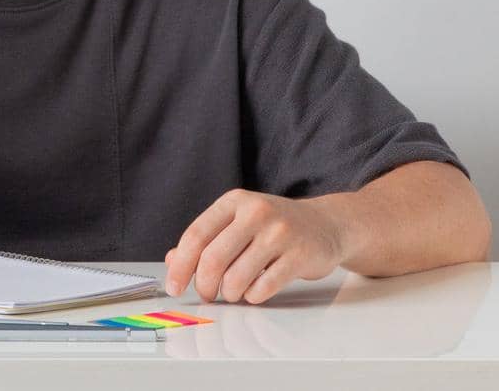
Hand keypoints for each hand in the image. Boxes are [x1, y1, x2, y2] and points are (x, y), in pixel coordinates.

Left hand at [163, 188, 348, 304]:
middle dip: (204, 285)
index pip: (196, 235)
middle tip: (207, 294)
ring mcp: (279, 233)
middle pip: (213, 259)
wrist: (326, 224)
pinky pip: (263, 288)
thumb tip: (172, 261)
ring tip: (235, 291)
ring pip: (236, 277)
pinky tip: (256, 290)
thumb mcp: (238, 223)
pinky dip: (253, 296)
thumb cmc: (275, 227)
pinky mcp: (299, 255)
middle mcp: (255, 212)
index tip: (174, 287)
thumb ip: (206, 241)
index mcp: (234, 202)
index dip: (180, 265)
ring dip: (230, 293)